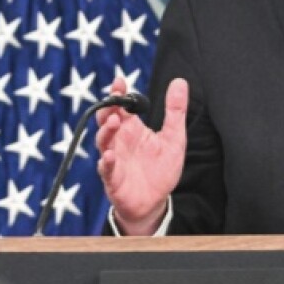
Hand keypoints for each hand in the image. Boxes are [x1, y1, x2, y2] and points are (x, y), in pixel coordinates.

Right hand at [96, 77, 187, 234]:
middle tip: (114, 98)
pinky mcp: (113, 179)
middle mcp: (120, 141)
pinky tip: (110, 156)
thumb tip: (180, 81)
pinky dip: (106, 162)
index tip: (120, 81)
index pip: (122, 106)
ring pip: (103, 141)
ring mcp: (114, 159)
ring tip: (114, 121)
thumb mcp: (174, 137)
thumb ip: (175, 111)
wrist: (155, 201)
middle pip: (107, 120)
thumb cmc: (161, 168)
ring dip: (106, 131)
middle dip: (107, 108)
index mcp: (132, 129)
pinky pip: (106, 169)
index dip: (118, 93)